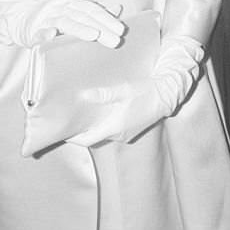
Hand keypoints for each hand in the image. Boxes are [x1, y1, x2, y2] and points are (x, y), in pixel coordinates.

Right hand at [6, 0, 124, 47]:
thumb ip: (95, 12)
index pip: (92, 9)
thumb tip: (118, 8)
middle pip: (82, 16)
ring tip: (94, 36)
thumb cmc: (52, 18)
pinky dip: (45, 34)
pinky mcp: (32, 30)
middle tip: (115, 40)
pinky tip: (52, 37)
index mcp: (71, 2)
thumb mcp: (74, 12)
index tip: (121, 30)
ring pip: (65, 22)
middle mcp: (59, 7)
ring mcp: (46, 18)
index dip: (107, 19)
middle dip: (100, 28)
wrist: (20, 19)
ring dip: (80, 29)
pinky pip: (40, 32)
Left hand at [68, 37, 202, 145]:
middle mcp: (119, 135)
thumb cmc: (145, 91)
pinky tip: (100, 113)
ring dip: (93, 127)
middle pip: (94, 137)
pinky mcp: (131, 130)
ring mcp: (126, 134)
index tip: (62, 129)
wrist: (167, 94)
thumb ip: (103, 94)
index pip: (87, 139)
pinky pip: (113, 131)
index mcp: (115, 126)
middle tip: (69, 120)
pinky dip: (104, 125)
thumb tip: (83, 96)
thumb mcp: (123, 89)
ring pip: (103, 134)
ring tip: (82, 115)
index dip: (73, 137)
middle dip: (81, 131)